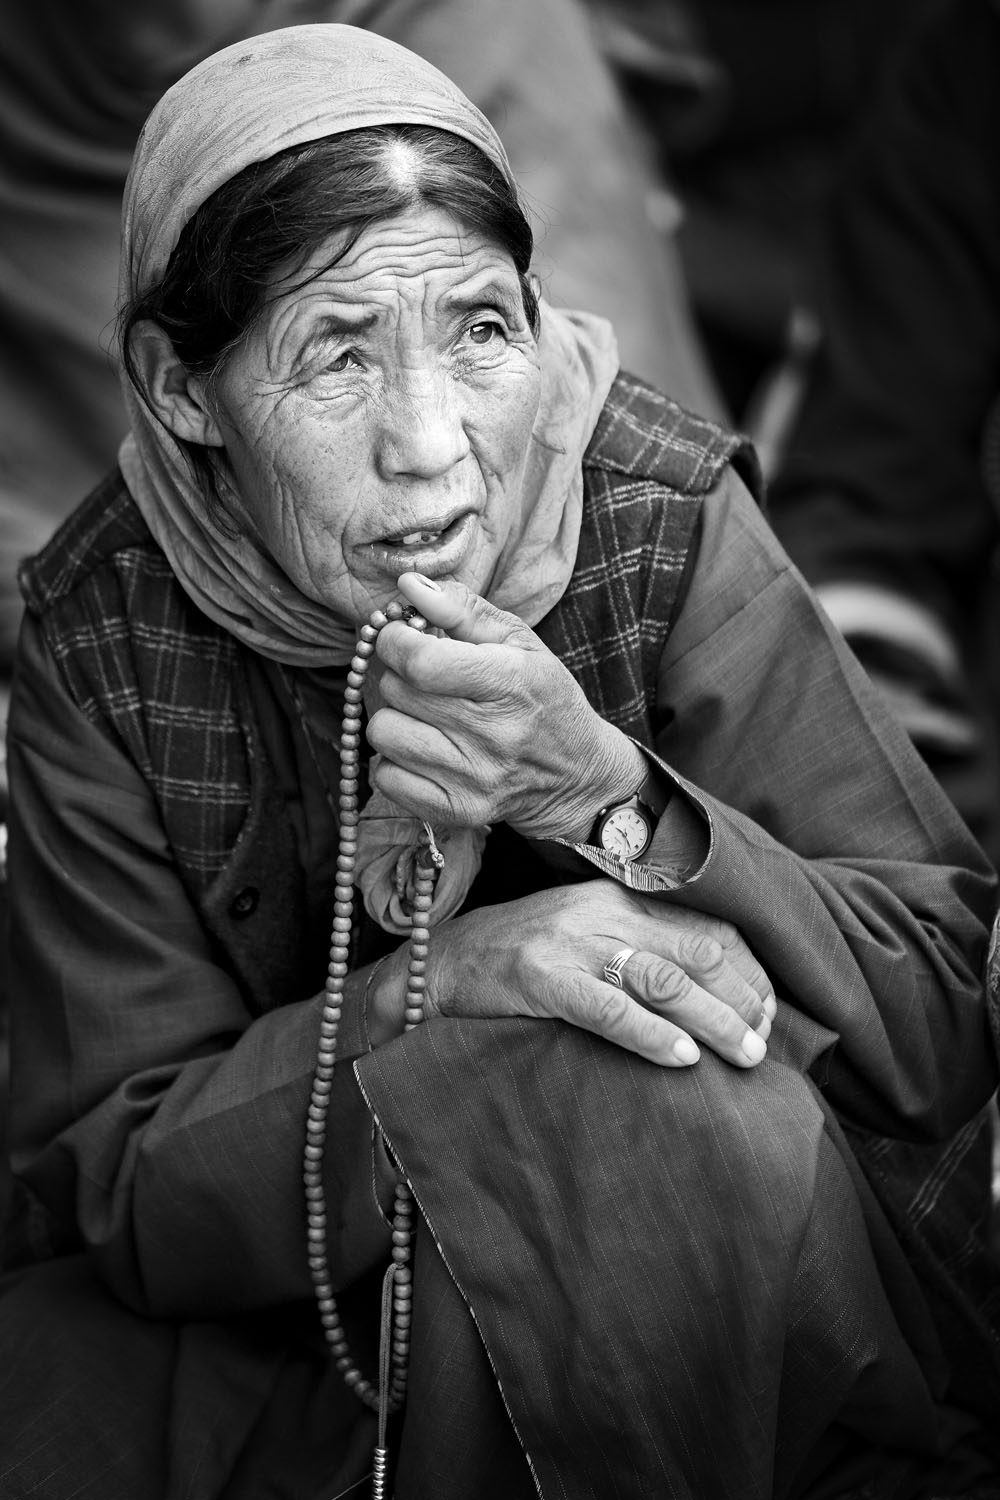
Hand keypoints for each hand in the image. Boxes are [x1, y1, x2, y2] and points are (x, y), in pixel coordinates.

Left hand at [366, 572, 646, 839]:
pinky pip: (385, 777)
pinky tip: (424, 749)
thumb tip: (407, 584)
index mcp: (510, 682)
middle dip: (399, 674)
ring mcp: (473, 779)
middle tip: (425, 678)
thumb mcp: (518, 641)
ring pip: (384, 733)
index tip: (400, 637)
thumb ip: (461, 608)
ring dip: (395, 716)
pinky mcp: (456, 811)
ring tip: (426, 714)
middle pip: (396, 691)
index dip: (395, 640)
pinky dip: (394, 759)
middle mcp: (493, 735)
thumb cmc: (542, 697)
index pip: (420, 661)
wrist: (576, 774)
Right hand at [375, 878, 775, 1068]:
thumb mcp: (583, 937)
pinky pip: (608, 1007)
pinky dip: (651, 1034)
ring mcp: (569, 944)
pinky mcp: (539, 978)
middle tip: (764, 1043)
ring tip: (744, 1056)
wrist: (437, 966)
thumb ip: (637, 949)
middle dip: (743, 1000)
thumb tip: (708, 993)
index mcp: (617, 898)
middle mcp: (600, 913)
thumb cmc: (518, 960)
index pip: (708, 927)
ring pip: (665, 979)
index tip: (767, 1012)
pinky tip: (682, 1058)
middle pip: (697, 952)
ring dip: (714, 1021)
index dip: (749, 971)